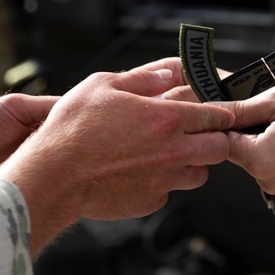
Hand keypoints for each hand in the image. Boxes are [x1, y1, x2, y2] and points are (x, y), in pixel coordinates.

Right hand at [0, 58, 234, 254]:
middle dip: (215, 141)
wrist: (54, 175)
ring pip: (201, 175)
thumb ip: (141, 78)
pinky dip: (161, 184)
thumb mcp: (102, 85)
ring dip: (192, 165)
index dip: (221, 114)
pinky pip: (169, 193)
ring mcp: (164, 179)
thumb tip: (167, 74)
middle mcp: (173, 150)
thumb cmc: (72, 127)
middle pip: (220, 148)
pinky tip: (140, 174)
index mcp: (166, 117)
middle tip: (201, 137)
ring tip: (170, 157)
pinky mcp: (151, 201)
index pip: (215, 115)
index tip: (220, 115)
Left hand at [221, 83, 274, 196]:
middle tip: (271, 109)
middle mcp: (266, 181)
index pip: (222, 141)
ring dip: (263, 138)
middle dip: (248, 129)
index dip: (226, 121)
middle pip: (238, 151)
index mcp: (258, 160)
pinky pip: (273, 164)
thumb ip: (242, 108)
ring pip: (256, 157)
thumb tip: (213, 109)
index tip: (237, 106)